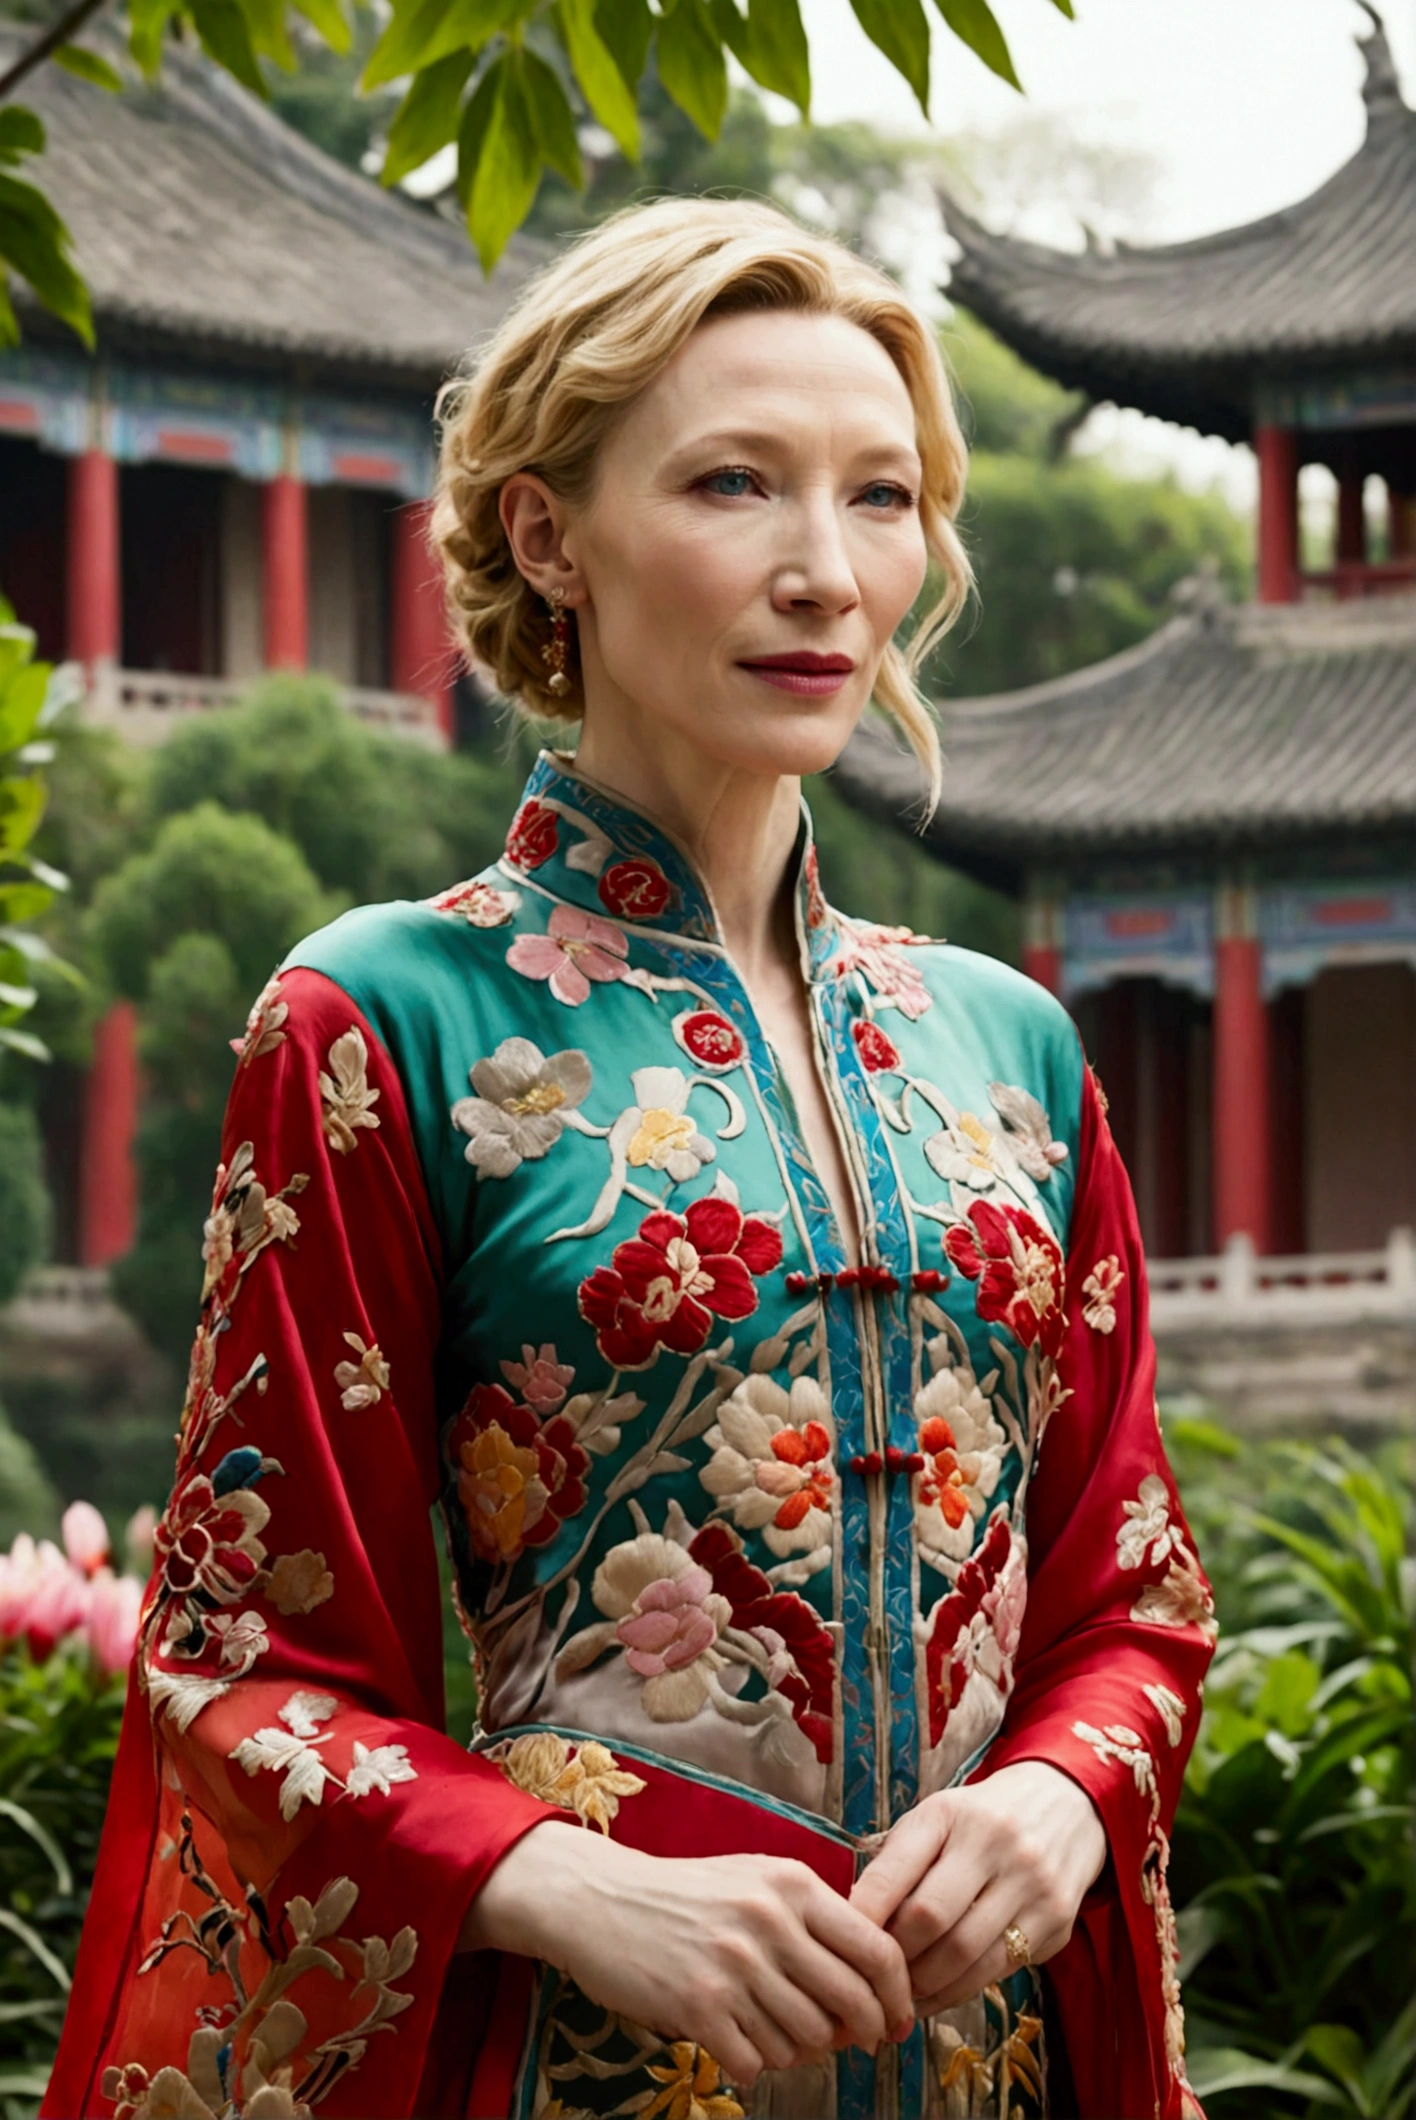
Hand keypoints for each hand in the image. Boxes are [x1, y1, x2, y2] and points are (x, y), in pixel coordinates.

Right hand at [461, 1821, 914, 2086]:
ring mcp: (734, 1966)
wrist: (601, 1901)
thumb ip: (813, 1916)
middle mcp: (770, 1922)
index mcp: (793, 1884)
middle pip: (851, 2003)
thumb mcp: (757, 1879)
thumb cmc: (687, 1893)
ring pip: (806, 2040)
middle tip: (854, 2042)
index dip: (896, 1995)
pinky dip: (755, 2062)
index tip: (897, 2018)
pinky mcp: (699, 2007)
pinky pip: (757, 2062)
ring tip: (778, 2032)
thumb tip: (870, 1980)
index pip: (876, 1949)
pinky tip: (738, 2042)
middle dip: (861, 2033)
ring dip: (801, 2049)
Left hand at [849, 1762, 1107, 2014]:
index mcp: (951, 1813)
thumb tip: (852, 1922)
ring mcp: (1032, 1883)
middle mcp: (995, 1843)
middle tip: (876, 1976)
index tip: (845, 1941)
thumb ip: (897, 1862)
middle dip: (896, 1957)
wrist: (1065, 1804)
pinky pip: (999, 1969)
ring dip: (926, 1985)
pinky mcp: (1057, 1920)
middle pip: (930, 1919)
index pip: (895, 1871)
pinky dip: (960, 1991)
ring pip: (966, 1956)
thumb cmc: (980, 1819)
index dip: (865, 1914)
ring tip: (901, 1994)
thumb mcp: (936, 1818)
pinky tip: (937, 1995)